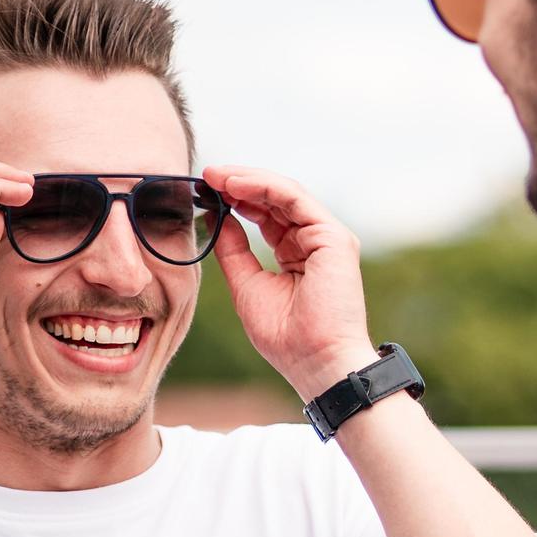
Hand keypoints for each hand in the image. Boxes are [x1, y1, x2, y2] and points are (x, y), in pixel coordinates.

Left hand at [204, 170, 376, 406]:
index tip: (203, 191)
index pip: (265, 215)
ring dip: (247, 179)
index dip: (236, 200)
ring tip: (215, 175)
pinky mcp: (333, 236)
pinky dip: (263, 186)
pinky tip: (235, 184)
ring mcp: (326, 237)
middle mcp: (314, 241)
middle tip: (206, 174)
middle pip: (274, 199)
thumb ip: (233, 250)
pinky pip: (293, 198)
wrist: (315, 362)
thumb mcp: (247, 285)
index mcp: (296, 254)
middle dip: (238, 183)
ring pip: (284, 192)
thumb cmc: (286, 338)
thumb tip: (215, 217)